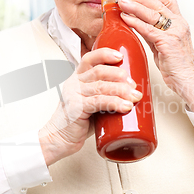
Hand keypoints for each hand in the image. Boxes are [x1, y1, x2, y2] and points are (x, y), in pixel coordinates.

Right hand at [39, 48, 141, 165]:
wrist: (59, 138)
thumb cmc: (78, 122)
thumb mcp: (92, 102)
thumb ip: (105, 94)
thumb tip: (132, 92)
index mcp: (77, 78)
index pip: (90, 58)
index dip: (105, 54)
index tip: (120, 56)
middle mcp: (74, 83)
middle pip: (99, 71)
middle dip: (120, 76)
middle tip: (134, 86)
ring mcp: (74, 94)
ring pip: (101, 86)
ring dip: (122, 90)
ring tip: (135, 97)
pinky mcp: (76, 108)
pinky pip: (99, 101)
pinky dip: (115, 103)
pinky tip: (126, 106)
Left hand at [118, 0, 193, 112]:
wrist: (189, 81)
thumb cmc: (176, 65)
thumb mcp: (163, 44)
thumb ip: (153, 32)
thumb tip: (136, 23)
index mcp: (179, 22)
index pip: (166, 0)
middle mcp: (179, 23)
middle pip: (157, 3)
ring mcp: (175, 32)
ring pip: (152, 13)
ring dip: (134, 7)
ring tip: (121, 4)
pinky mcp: (169, 43)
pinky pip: (148, 29)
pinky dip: (135, 22)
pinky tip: (125, 19)